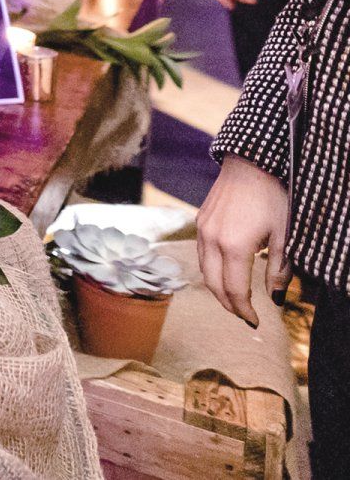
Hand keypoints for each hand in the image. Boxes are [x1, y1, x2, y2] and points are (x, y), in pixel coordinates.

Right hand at [197, 154, 289, 326]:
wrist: (251, 162)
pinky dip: (212, 270)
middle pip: (214, 285)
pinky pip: (202, 254)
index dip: (245, 310)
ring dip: (218, 288)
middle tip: (245, 316)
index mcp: (233, 246)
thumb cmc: (273, 197)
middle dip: (229, 305)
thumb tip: (277, 299)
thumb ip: (279, 270)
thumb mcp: (284, 236)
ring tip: (235, 299)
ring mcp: (203, 229)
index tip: (256, 322)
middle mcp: (212, 240)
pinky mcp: (201, 220)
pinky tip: (226, 272)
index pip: (235, 291)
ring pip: (204, 270)